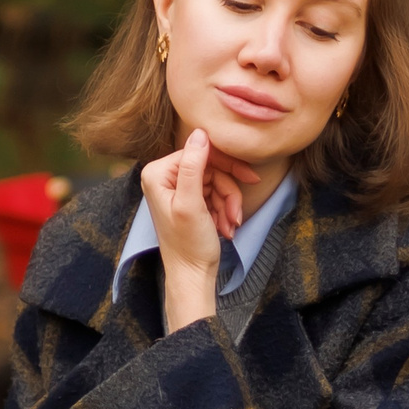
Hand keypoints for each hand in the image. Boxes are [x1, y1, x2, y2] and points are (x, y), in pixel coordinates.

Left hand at [139, 130, 259, 329]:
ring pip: (217, 183)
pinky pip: (215, 195)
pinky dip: (224, 210)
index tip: (250, 177)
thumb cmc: (188, 245)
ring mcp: (177, 189)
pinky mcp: (189, 200)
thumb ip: (194, 167)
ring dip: (229, 205)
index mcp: (157, 173)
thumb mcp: (192, 204)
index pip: (199, 153)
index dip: (227, 165)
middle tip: (237, 214)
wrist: (191, 275)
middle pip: (211, 168)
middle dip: (228, 192)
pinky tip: (226, 228)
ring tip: (230, 226)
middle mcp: (164, 177)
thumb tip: (200, 133)